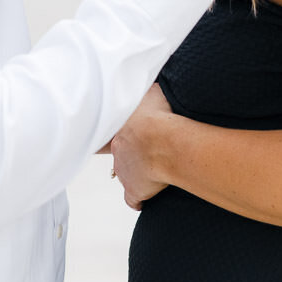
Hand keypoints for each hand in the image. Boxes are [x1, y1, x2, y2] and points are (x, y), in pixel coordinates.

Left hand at [111, 84, 172, 209]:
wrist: (165, 141)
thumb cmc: (161, 115)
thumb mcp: (154, 92)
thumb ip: (148, 90)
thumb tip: (150, 83)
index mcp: (121, 128)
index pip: (117, 131)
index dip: (128, 132)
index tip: (137, 132)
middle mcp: (118, 150)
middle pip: (121, 151)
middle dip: (133, 151)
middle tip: (149, 149)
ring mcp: (124, 171)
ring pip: (126, 173)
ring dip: (138, 172)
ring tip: (155, 169)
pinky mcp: (133, 190)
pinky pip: (133, 199)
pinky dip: (140, 197)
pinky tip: (149, 195)